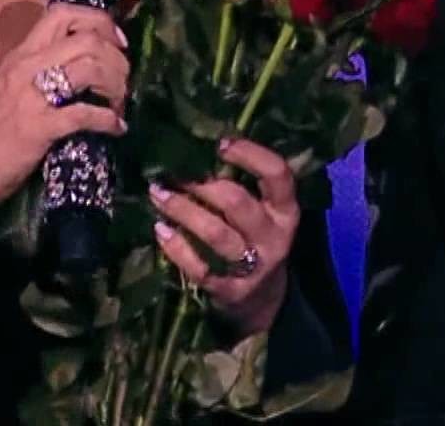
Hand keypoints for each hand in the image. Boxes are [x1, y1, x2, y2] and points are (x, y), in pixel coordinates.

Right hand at [0, 2, 130, 203]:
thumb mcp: (12, 83)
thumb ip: (42, 66)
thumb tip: (87, 60)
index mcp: (22, 53)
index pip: (64, 14)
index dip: (100, 22)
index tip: (118, 43)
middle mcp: (27, 66)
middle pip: (87, 38)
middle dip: (116, 57)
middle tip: (122, 80)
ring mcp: (32, 95)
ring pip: (90, 68)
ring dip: (115, 85)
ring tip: (118, 103)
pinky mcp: (39, 127)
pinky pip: (85, 114)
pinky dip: (108, 120)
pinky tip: (116, 128)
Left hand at [149, 138, 299, 337]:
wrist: (264, 301)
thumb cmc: (256, 240)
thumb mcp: (264, 213)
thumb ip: (244, 186)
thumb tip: (199, 148)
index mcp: (286, 210)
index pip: (277, 174)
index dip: (249, 154)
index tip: (220, 144)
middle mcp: (274, 237)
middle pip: (236, 203)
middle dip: (201, 185)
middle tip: (172, 173)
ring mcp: (254, 267)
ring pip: (215, 233)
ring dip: (182, 211)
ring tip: (158, 195)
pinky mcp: (231, 291)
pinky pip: (200, 268)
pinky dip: (176, 247)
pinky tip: (160, 230)